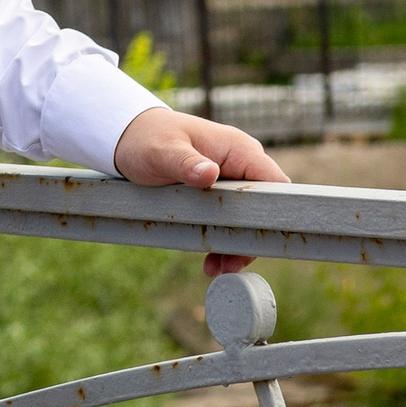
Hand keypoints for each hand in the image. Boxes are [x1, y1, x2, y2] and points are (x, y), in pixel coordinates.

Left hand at [112, 106, 288, 276]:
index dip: (276, 210)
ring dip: (236, 245)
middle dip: (250, 237)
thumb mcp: (161, 151)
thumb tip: (210, 174)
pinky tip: (212, 262)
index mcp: (238, 149)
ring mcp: (231, 181)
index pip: (275, 181)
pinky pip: (229, 221)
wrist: (129, 138)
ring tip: (217, 268)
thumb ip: (186, 163)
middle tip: (231, 263)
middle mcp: (241, 164)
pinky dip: (223, 241)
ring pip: (247, 219)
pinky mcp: (218, 195)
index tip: (260, 238)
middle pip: (264, 207)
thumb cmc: (147, 138)